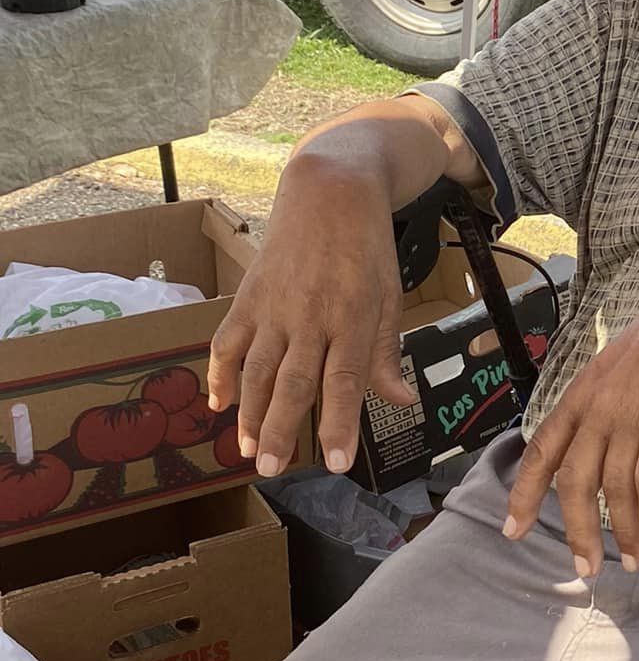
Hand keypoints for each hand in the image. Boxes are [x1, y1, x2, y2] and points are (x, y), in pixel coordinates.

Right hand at [208, 155, 412, 475]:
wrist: (330, 191)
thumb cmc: (366, 248)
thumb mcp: (388, 296)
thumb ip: (385, 352)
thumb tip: (399, 400)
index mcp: (352, 317)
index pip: (346, 381)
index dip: (340, 424)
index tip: (338, 463)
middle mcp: (311, 316)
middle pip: (293, 382)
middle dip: (281, 430)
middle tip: (271, 470)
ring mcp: (274, 307)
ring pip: (257, 368)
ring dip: (249, 413)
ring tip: (246, 450)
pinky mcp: (248, 297)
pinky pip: (226, 341)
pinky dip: (218, 373)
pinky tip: (216, 404)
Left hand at [503, 274, 638, 574]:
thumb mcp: (614, 372)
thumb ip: (599, 411)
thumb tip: (592, 458)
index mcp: (579, 396)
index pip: (541, 451)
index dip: (523, 494)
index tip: (512, 532)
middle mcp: (597, 408)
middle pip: (575, 481)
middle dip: (577, 531)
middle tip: (585, 568)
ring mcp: (631, 414)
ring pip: (616, 488)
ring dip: (623, 532)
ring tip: (634, 562)